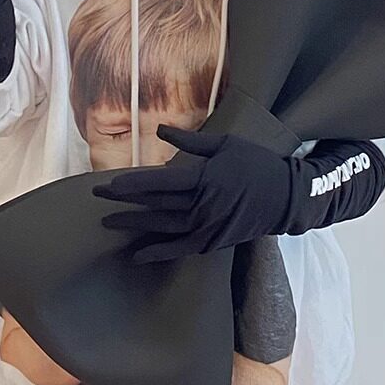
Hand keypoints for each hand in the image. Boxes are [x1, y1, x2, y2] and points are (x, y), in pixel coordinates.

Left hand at [92, 128, 291, 262]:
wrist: (287, 197)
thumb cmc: (256, 163)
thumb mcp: (225, 143)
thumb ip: (191, 141)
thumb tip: (162, 129)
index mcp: (205, 178)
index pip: (159, 183)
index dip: (132, 184)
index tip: (109, 184)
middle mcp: (203, 205)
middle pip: (156, 205)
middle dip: (125, 202)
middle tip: (97, 198)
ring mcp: (208, 227)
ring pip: (164, 228)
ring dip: (135, 226)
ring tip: (109, 222)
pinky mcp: (214, 241)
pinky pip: (181, 249)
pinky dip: (159, 253)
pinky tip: (138, 254)